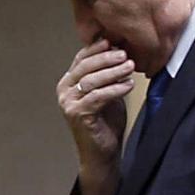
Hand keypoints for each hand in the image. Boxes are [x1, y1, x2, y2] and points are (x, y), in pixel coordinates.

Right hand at [58, 40, 136, 194]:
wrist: (102, 153)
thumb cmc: (106, 123)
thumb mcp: (107, 92)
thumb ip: (108, 74)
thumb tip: (120, 49)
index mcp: (69, 82)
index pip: (82, 58)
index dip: (98, 48)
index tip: (117, 41)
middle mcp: (64, 90)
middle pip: (85, 66)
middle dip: (107, 58)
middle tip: (126, 54)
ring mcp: (68, 103)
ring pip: (92, 80)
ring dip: (113, 72)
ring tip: (130, 67)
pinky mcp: (77, 114)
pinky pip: (98, 96)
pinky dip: (115, 89)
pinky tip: (128, 85)